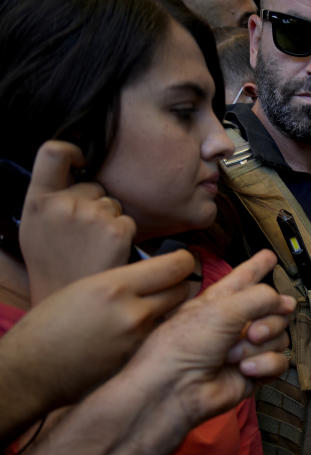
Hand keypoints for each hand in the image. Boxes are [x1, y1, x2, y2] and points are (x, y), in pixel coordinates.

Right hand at [2, 252, 192, 423]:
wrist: (32, 369)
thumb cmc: (49, 324)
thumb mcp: (85, 288)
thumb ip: (123, 281)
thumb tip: (154, 276)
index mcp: (115, 286)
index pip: (175, 267)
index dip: (184, 262)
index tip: (183, 261)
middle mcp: (134, 312)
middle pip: (183, 291)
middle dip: (180, 286)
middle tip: (170, 285)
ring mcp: (139, 341)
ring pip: (174, 317)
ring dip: (169, 312)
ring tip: (147, 312)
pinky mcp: (138, 362)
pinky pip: (159, 340)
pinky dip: (156, 335)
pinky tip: (135, 335)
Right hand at [19, 141, 136, 303]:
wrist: (69, 300)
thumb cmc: (53, 264)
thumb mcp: (35, 227)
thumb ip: (49, 198)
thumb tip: (71, 170)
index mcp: (38, 200)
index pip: (52, 151)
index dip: (72, 151)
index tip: (81, 161)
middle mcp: (63, 204)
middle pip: (94, 186)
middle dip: (95, 204)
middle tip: (84, 235)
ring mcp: (92, 216)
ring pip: (113, 204)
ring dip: (110, 220)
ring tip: (93, 247)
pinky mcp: (118, 230)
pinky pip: (127, 221)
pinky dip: (123, 235)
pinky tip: (108, 253)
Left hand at [126, 249, 293, 423]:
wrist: (177, 389)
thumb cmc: (185, 344)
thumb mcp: (223, 309)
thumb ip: (260, 297)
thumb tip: (287, 302)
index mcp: (221, 301)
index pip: (245, 278)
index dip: (258, 267)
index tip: (270, 256)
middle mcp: (235, 323)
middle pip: (274, 310)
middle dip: (267, 320)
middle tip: (250, 331)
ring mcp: (246, 348)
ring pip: (280, 337)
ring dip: (259, 345)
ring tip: (233, 355)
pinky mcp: (255, 372)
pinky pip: (279, 362)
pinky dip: (264, 365)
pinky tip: (244, 370)